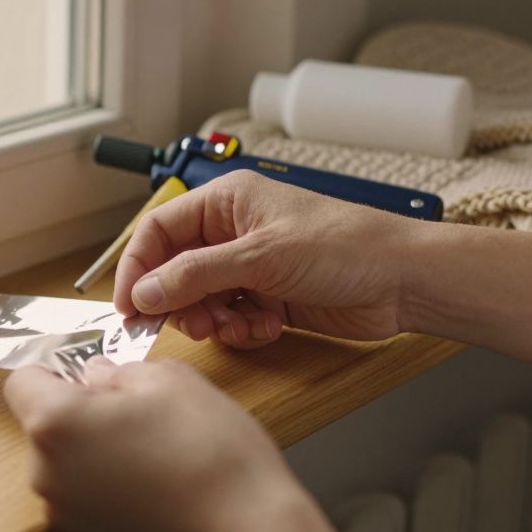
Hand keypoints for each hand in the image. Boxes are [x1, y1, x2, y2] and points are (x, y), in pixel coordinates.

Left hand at [3, 358, 373, 531]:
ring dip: (99, 442)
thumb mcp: (168, 378)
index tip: (86, 367)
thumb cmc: (212, 458)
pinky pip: (87, 488)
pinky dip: (111, 475)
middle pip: (46, 420)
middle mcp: (46, 472)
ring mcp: (66, 510)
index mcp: (55, 423)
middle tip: (138, 404)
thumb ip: (118, 369)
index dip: (55, 366)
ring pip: (68, 455)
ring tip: (156, 442)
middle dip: (83, 405)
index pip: (22, 379)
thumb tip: (98, 374)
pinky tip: (157, 473)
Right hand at [113, 170, 418, 346]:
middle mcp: (233, 231)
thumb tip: (143, 291)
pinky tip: (266, 328)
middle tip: (190, 324)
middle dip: (178, 302)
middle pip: (174, 270)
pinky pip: (230, 318)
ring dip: (212, 320)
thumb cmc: (345, 246)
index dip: (137, 267)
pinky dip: (241, 329)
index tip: (127, 305)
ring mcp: (251, 266)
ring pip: (200, 300)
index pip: (159, 230)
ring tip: (236, 326)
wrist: (404, 280)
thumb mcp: (259, 257)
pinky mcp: (269, 298)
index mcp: (226, 202)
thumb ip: (194, 275)